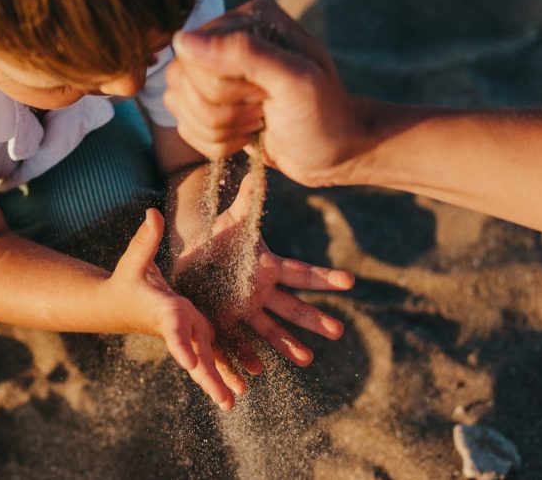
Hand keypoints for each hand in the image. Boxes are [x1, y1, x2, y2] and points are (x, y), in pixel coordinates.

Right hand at [106, 208, 240, 409]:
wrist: (116, 305)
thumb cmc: (126, 280)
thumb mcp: (135, 259)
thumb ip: (145, 239)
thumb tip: (151, 213)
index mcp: (164, 309)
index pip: (173, 328)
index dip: (182, 344)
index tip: (190, 363)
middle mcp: (177, 326)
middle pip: (194, 354)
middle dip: (209, 376)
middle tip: (226, 401)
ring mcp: (185, 333)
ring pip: (204, 360)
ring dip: (218, 380)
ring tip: (233, 401)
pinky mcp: (192, 334)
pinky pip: (208, 356)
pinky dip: (221, 372)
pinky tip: (238, 388)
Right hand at [165, 0, 375, 187]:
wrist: (336, 152)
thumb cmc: (324, 116)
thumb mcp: (295, 81)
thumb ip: (245, 53)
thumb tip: (183, 41)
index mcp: (248, 19)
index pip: (194, 54)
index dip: (223, 87)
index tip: (263, 95)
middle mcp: (226, 38)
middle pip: (182, 80)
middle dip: (222, 111)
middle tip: (262, 110)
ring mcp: (215, 71)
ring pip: (178, 104)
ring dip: (218, 129)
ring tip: (256, 122)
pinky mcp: (209, 103)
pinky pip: (183, 125)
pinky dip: (215, 142)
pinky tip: (247, 135)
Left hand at [173, 174, 354, 370]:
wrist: (190, 261)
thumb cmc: (217, 240)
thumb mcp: (231, 221)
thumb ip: (247, 201)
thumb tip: (259, 170)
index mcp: (268, 269)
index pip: (301, 273)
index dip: (325, 277)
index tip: (351, 282)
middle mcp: (261, 294)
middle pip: (292, 308)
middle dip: (314, 319)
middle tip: (338, 331)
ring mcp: (244, 311)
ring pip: (269, 330)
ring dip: (287, 345)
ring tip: (307, 360)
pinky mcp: (224, 323)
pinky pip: (237, 343)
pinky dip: (246, 357)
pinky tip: (255, 371)